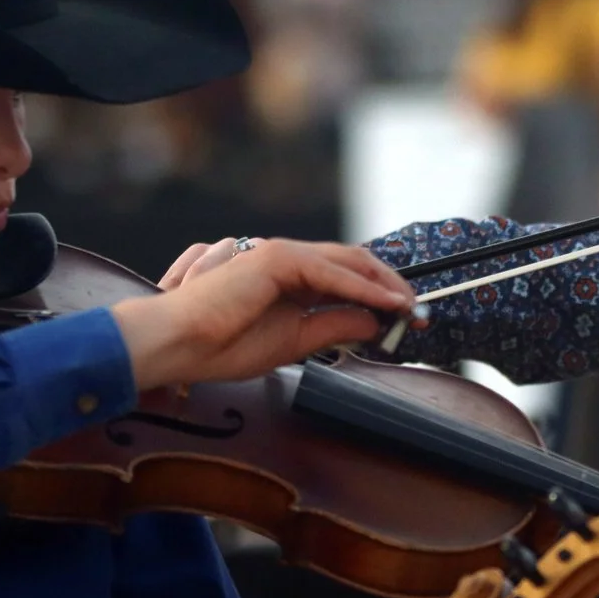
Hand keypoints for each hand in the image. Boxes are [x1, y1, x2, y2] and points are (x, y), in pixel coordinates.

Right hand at [113, 240, 414, 388]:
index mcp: (286, 279)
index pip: (344, 277)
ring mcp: (278, 253)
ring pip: (346, 262)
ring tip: (411, 309)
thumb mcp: (293, 341)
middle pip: (352, 263)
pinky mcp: (274, 258)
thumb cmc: (221, 344)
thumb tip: (374, 322)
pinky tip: (387, 303)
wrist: (178, 344)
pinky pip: (330, 272)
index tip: (408, 318)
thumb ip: (333, 326)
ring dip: (384, 285)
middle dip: (392, 286)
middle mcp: (284, 259)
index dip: (380, 294)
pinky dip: (362, 287)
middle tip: (420, 312)